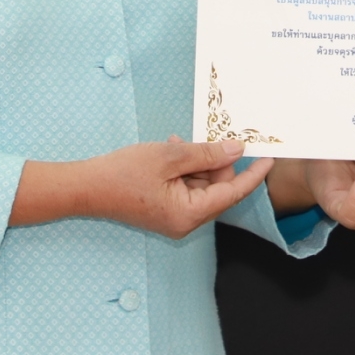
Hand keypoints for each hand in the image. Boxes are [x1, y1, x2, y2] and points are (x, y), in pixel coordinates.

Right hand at [12, 139, 271, 238]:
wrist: (84, 187)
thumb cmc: (123, 173)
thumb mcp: (169, 156)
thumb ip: (205, 153)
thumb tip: (235, 150)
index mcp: (190, 214)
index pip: (232, 193)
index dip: (253, 174)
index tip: (270, 157)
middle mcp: (185, 220)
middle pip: (217, 189)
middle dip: (219, 161)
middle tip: (223, 134)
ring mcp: (173, 216)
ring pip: (201, 185)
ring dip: (199, 161)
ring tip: (187, 139)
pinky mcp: (163, 208)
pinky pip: (185, 186)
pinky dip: (185, 167)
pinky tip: (175, 147)